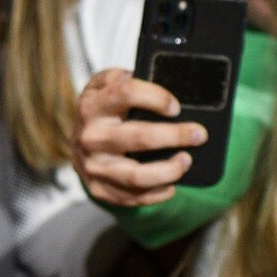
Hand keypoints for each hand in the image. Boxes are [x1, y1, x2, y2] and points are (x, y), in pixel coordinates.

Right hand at [71, 67, 207, 207]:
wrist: (77, 140)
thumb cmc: (103, 108)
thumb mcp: (106, 84)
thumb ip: (126, 79)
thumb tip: (168, 81)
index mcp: (92, 104)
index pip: (125, 93)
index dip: (156, 97)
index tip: (176, 107)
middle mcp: (90, 136)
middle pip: (139, 137)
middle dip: (175, 135)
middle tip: (199, 135)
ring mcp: (93, 165)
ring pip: (137, 175)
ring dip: (169, 170)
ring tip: (186, 161)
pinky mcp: (98, 188)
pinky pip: (132, 197)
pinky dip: (157, 193)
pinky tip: (172, 185)